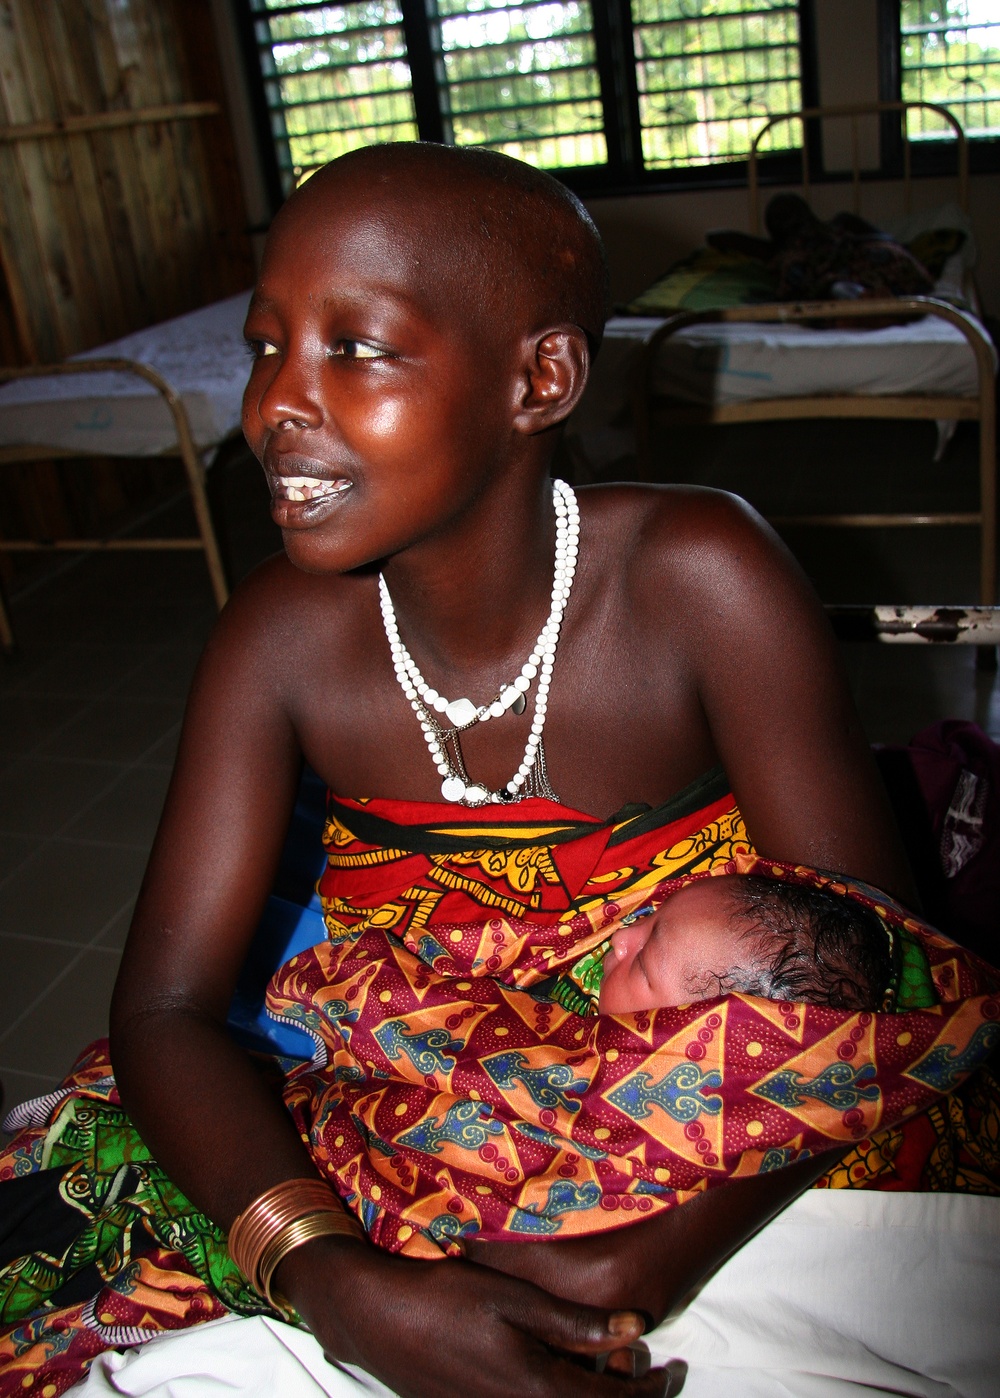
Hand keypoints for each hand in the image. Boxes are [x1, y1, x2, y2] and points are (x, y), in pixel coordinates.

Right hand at [276, 1236, 673, 1397]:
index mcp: (536, 1391)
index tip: (673, 1371)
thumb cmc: (446, 1298)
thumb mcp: (515, 1299)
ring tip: (613, 1372)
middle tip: (652, 1373)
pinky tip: (562, 1378)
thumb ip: (576, 1325)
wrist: (378, 1320)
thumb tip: (635, 1329)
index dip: (649, 1392)